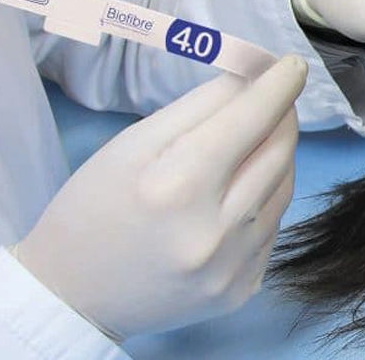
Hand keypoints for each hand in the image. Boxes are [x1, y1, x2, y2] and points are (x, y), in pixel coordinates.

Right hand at [13, 56, 306, 339]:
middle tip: (274, 99)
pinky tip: (241, 194)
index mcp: (177, 186)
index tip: (293, 66)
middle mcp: (214, 231)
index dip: (278, 87)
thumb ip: (199, 107)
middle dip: (282, 116)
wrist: (71, 298)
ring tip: (253, 143)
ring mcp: (233, 267)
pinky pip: (273, 227)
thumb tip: (254, 79)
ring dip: (277, 156)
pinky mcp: (243, 289)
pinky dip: (266, 200)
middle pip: (277, 152)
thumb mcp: (131, 145)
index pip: (250, 119)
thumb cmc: (93, 208)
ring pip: (284, 188)